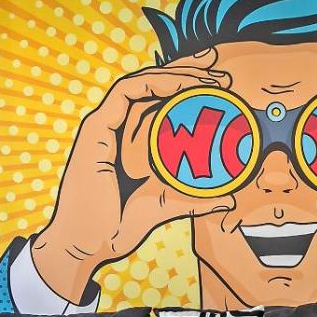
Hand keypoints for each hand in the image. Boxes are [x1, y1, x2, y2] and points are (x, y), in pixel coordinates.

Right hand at [32, 48, 232, 303]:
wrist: (87, 244)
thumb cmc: (116, 228)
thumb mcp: (165, 206)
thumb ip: (195, 200)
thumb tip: (229, 198)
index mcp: (126, 141)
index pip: (157, 103)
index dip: (186, 89)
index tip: (218, 88)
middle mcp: (114, 128)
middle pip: (152, 88)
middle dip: (187, 73)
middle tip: (221, 72)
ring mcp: (103, 126)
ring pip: (142, 83)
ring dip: (177, 74)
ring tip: (210, 76)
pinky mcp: (96, 128)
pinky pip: (128, 91)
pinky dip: (156, 82)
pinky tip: (184, 84)